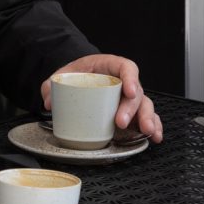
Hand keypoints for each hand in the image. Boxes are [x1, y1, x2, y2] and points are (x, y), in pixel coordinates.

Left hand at [42, 54, 163, 142]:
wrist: (80, 78)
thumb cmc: (77, 74)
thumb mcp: (62, 75)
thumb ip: (52, 86)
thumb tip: (49, 100)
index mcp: (111, 66)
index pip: (126, 67)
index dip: (130, 78)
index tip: (128, 90)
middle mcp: (125, 82)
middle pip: (136, 92)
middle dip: (132, 108)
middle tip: (121, 122)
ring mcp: (129, 98)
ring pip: (145, 106)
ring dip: (147, 119)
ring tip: (146, 131)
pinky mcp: (132, 113)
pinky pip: (147, 118)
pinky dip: (152, 127)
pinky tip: (155, 137)